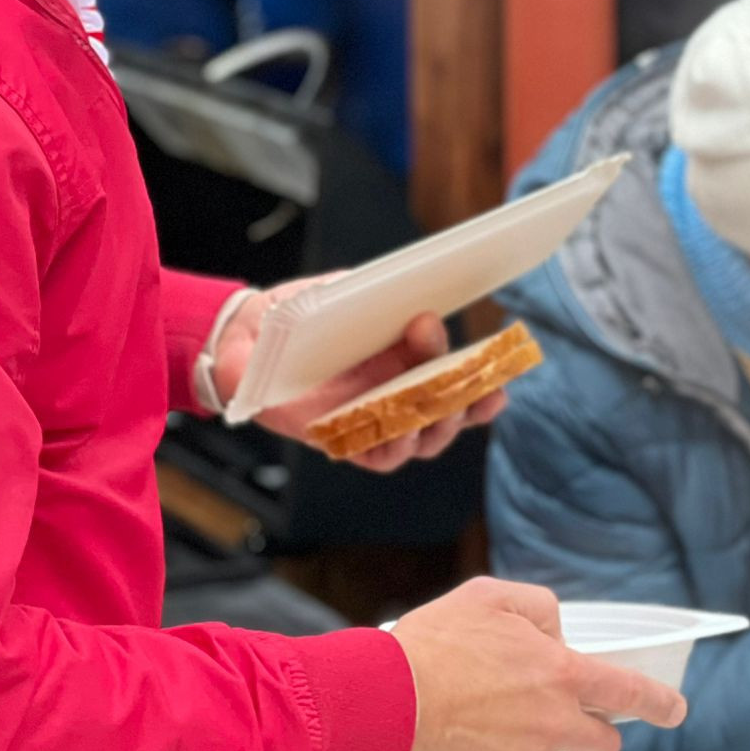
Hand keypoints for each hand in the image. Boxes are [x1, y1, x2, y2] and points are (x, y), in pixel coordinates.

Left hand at [212, 277, 508, 472]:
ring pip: (418, 442)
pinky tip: (400, 436)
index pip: (461, 380)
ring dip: (434, 430)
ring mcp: (370, 420)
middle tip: (471, 385)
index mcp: (409, 363)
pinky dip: (391, 450)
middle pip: (448, 417)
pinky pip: (374, 457)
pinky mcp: (337, 439)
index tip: (502, 372)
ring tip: (436, 411)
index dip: (486, 383)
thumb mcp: (343, 294)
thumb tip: (420, 310)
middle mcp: (397, 397)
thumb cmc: (302, 313)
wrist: (247, 333)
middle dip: (466, 406)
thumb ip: (379, 299)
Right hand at [390, 577, 687, 750]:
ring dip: (539, 744)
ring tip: (490, 716)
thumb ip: (541, 610)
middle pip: (604, 746)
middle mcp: (555, 726)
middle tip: (572, 718)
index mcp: (562, 677)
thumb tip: (557, 634)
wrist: (380, 704)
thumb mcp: (492, 598)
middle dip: (598, 735)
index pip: (631, 694)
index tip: (676, 710)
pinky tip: (467, 736)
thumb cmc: (434, 645)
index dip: (661, 703)